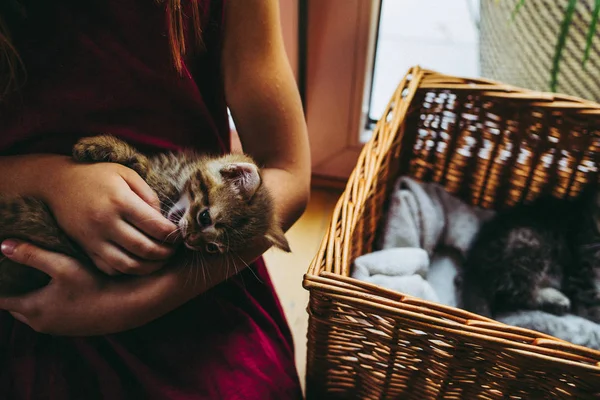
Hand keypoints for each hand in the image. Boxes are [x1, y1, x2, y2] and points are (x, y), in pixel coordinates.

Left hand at [0, 240, 185, 335]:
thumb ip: (32, 255)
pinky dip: (49, 300)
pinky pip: (51, 313)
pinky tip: (60, 285)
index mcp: (33, 309)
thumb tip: (3, 245)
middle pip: (16, 305)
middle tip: (16, 266)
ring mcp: (58, 327)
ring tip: (37, 273)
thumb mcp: (63, 265)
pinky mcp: (73, 326)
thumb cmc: (95, 285)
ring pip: (34, 310)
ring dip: (33, 294)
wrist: (129, 306)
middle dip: (14, 287)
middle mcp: (41, 323)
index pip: (0, 298)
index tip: (1, 265)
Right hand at [40, 158, 177, 274]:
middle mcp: (106, 222)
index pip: (155, 226)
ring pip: (129, 264)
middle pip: (145, 248)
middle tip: (174, 250)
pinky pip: (111, 268)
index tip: (180, 235)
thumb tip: (163, 219)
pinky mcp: (86, 248)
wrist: (58, 184)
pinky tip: (139, 262)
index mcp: (120, 201)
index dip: (173, 235)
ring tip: (161, 260)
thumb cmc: (98, 176)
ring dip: (150, 267)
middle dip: (166, 253)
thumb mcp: (126, 174)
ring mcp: (94, 238)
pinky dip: (128, 270)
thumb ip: (148, 195)